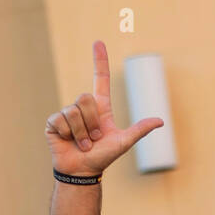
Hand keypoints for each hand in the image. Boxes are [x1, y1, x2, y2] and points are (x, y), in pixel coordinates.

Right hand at [44, 40, 163, 177]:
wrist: (82, 172)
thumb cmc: (103, 158)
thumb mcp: (124, 142)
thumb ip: (140, 130)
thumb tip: (160, 121)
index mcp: (100, 108)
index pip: (100, 79)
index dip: (99, 61)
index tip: (98, 42)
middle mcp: (83, 108)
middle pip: (86, 97)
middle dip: (92, 122)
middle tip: (94, 139)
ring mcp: (67, 114)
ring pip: (74, 110)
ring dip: (81, 132)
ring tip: (83, 144)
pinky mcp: (54, 123)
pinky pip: (61, 119)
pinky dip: (69, 134)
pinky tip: (68, 142)